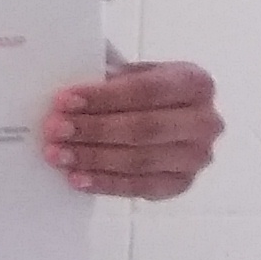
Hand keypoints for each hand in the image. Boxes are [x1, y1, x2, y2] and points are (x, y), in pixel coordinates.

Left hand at [46, 60, 221, 199]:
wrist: (158, 115)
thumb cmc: (138, 91)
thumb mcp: (129, 72)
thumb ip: (106, 78)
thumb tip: (65, 96)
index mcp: (195, 82)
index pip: (147, 90)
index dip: (104, 97)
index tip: (64, 100)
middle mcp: (206, 121)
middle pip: (145, 128)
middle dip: (95, 129)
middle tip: (55, 129)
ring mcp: (197, 156)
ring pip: (141, 160)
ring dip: (94, 158)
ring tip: (57, 154)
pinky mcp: (182, 183)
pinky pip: (141, 187)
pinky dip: (106, 183)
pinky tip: (77, 178)